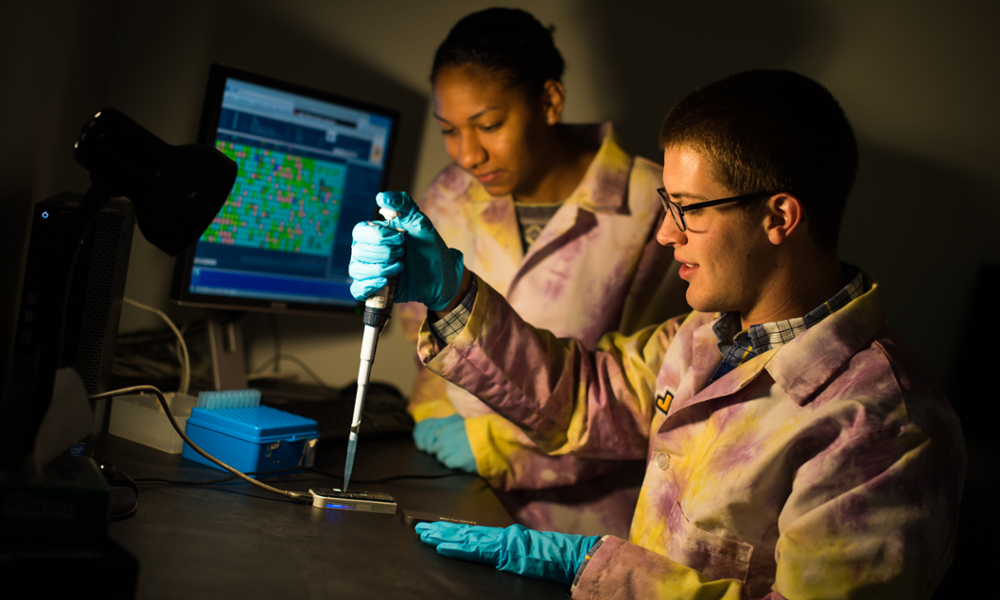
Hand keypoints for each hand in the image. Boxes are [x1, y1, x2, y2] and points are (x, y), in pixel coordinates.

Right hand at [348, 191, 464, 310]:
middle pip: (358, 251)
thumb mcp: (419, 221)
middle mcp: (366, 251)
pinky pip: (358, 289)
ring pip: (357, 270)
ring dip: (379, 268)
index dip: (378, 236)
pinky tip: (385, 281)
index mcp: (372, 233)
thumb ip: (403, 204)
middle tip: (402, 252)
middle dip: (383, 252)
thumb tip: (381, 197)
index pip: (359, 232)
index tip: (400, 239)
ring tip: (400, 266)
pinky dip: (368, 286)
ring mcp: (368, 270)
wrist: (440, 272)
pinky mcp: (373, 288)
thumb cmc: (427, 244)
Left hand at [412, 415, 476, 471]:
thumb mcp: (463, 423)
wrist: (494, 442)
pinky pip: (447, 463)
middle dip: (444, 449)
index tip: (450, 441)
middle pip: (437, 447)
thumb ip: (450, 426)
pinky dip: (453, 463)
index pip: (436, 435)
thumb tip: (437, 433)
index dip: (442, 439)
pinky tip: (462, 460)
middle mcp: (449, 437)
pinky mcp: (458, 460)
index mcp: (450, 427)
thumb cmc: (479, 432)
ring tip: (460, 455)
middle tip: (456, 450)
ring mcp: (453, 449)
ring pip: (440, 456)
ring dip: (448, 457)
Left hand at [415, 522, 600, 585]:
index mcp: (502, 538)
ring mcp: (499, 542)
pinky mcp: (502, 551)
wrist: (565, 557)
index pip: (471, 534)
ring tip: (425, 536)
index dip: (451, 532)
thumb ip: (505, 555)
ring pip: (465, 538)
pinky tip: (442, 547)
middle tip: (420, 529)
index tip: (434, 530)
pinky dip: (457, 548)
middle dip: (441, 531)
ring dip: (443, 537)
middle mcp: (498, 536)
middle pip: (464, 533)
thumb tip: (493, 558)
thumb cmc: (548, 560)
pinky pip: (475, 550)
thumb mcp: (521, 557)